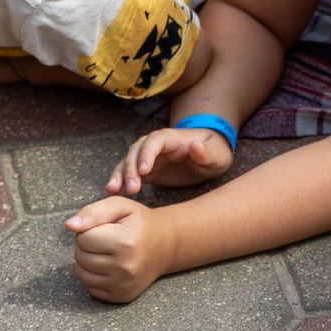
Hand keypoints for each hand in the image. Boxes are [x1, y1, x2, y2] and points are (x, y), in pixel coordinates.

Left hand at [63, 195, 173, 302]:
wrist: (165, 246)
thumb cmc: (138, 223)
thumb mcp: (120, 207)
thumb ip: (92, 212)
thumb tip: (69, 225)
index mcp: (125, 242)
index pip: (82, 238)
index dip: (89, 229)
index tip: (105, 228)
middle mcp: (125, 268)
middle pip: (80, 256)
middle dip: (87, 245)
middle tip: (107, 240)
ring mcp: (123, 285)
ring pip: (81, 273)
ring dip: (87, 261)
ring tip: (106, 252)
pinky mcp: (120, 297)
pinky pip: (89, 287)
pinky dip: (93, 276)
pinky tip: (109, 266)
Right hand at [105, 126, 233, 196]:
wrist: (210, 155)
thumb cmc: (214, 152)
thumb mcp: (217, 154)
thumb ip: (207, 152)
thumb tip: (195, 146)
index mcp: (172, 138)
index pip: (154, 141)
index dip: (147, 154)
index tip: (143, 170)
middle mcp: (156, 145)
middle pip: (136, 151)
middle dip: (131, 168)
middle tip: (131, 188)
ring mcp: (149, 157)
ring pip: (128, 162)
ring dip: (120, 175)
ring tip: (113, 190)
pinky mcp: (146, 170)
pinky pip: (128, 173)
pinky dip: (119, 181)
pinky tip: (112, 193)